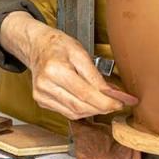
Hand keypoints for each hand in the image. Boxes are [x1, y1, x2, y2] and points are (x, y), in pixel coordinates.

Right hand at [0, 11, 136, 119]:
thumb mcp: (79, 52)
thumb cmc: (58, 45)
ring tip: (106, 103)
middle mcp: (45, 85)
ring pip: (74, 113)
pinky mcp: (41, 101)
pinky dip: (81, 110)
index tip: (122, 103)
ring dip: (93, 111)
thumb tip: (112, 93)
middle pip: (80, 106)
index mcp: (55, 70)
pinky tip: (90, 103)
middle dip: (103, 108)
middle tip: (118, 104)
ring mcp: (41, 95)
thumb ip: (95, 74)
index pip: (86, 93)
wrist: (36, 46)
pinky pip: (67, 112)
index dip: (106, 101)